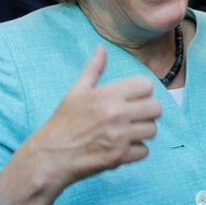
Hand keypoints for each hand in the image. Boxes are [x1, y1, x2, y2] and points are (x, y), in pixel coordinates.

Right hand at [0, 47, 160, 204]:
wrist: (49, 156)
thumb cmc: (63, 122)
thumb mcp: (76, 92)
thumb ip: (93, 69)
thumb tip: (101, 48)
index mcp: (107, 95)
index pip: (147, 85)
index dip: (142, 92)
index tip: (133, 98)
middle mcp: (116, 114)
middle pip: (155, 108)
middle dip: (147, 112)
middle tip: (133, 116)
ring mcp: (119, 136)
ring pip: (152, 129)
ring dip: (142, 131)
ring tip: (126, 132)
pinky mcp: (120, 156)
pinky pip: (144, 151)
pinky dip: (136, 151)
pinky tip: (121, 147)